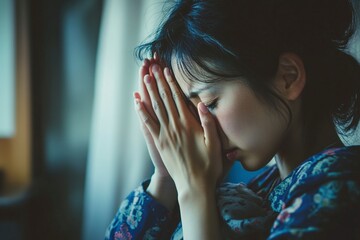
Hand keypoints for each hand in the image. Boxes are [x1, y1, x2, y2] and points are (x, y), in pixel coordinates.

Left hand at [135, 63, 222, 197]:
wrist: (194, 186)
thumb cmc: (208, 166)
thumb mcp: (215, 144)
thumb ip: (208, 123)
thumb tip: (202, 104)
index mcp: (188, 125)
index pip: (178, 98)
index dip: (171, 83)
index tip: (166, 69)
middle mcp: (174, 127)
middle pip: (164, 99)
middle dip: (158, 81)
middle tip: (152, 66)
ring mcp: (165, 135)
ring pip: (155, 108)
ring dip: (149, 92)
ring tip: (144, 77)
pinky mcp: (159, 143)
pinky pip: (148, 124)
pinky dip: (142, 111)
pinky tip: (137, 102)